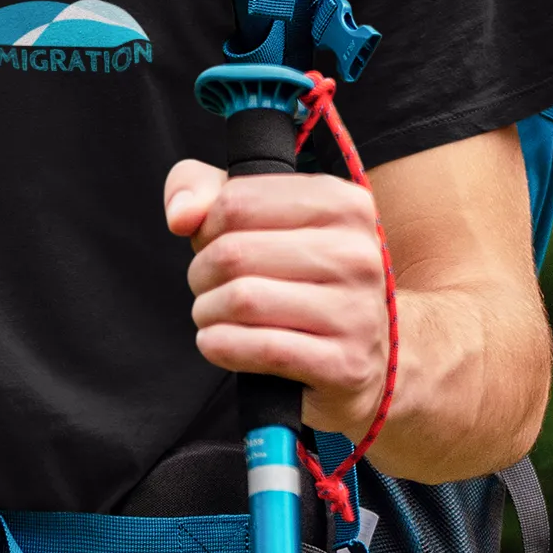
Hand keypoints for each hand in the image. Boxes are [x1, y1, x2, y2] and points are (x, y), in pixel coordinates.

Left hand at [163, 158, 388, 441]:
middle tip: (208, 288)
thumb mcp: (258, 218)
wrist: (371, 357)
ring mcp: (358, 311)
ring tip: (214, 316)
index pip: (237, 200)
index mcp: (343, 203)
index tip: (212, 243)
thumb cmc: (301, 278)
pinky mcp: (345, 364)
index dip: (206, 226)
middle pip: (234, 252)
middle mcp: (358, 253)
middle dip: (202, 274)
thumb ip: (203, 189)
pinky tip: (218, 343)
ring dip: (207, 312)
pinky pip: (261, 348)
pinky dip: (221, 346)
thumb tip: (181, 215)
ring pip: (242, 300)